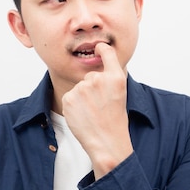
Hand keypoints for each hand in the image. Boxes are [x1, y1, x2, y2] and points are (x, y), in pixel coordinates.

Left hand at [62, 43, 133, 177]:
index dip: (101, 49)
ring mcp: (82, 88)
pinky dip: (74, 106)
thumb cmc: (115, 120)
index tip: (98, 49)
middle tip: (101, 105)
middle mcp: (98, 79)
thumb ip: (110, 78)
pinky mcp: (69, 97)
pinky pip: (70, 97)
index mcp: (115, 77)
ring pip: (80, 87)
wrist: (106, 141)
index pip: (107, 52)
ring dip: (83, 98)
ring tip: (93, 112)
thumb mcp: (120, 94)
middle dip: (93, 87)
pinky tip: (84, 115)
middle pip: (91, 76)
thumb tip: (97, 69)